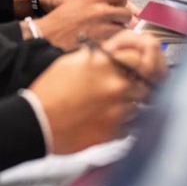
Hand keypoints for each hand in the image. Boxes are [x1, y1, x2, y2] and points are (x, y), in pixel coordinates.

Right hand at [27, 31, 164, 153]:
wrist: (37, 121)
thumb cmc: (49, 91)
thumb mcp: (72, 60)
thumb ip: (99, 56)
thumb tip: (116, 54)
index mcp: (104, 64)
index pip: (141, 54)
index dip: (143, 55)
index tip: (143, 58)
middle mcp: (115, 85)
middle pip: (149, 77)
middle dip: (148, 76)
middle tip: (145, 78)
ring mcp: (118, 110)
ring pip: (143, 102)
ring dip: (136, 99)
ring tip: (120, 100)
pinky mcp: (115, 131)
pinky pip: (133, 124)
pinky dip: (127, 119)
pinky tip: (113, 116)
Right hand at [35, 0, 131, 49]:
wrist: (48, 35)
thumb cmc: (61, 20)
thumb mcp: (79, 1)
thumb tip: (119, 3)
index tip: (119, 4)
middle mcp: (100, 9)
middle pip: (126, 12)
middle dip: (122, 18)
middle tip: (112, 21)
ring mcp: (102, 27)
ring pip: (123, 28)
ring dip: (118, 30)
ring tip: (105, 32)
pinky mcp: (101, 42)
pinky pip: (116, 40)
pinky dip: (113, 41)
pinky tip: (102, 40)